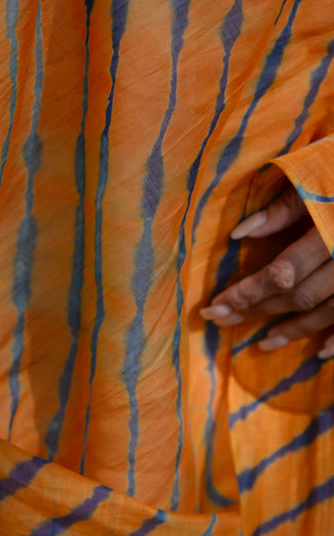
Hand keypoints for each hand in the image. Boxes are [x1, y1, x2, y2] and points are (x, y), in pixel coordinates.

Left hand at [200, 185, 333, 358]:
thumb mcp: (314, 181)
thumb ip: (282, 209)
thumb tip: (238, 234)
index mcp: (330, 232)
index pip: (280, 273)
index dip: (245, 293)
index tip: (213, 307)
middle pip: (299, 296)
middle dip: (257, 310)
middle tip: (221, 322)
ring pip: (328, 313)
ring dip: (294, 331)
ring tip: (263, 344)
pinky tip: (320, 353)